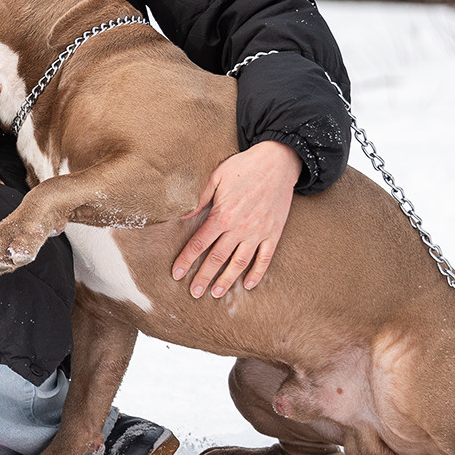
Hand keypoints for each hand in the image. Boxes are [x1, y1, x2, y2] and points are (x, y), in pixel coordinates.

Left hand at [171, 141, 302, 299]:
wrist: (278, 162)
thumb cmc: (244, 166)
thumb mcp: (217, 176)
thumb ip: (199, 198)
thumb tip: (182, 216)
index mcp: (222, 215)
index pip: (199, 243)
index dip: (186, 260)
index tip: (177, 274)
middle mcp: (239, 228)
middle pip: (217, 258)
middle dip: (204, 277)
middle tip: (194, 293)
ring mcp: (258, 232)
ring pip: (240, 262)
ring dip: (227, 280)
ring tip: (217, 293)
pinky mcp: (274, 232)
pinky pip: (265, 257)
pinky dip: (257, 273)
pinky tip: (248, 284)